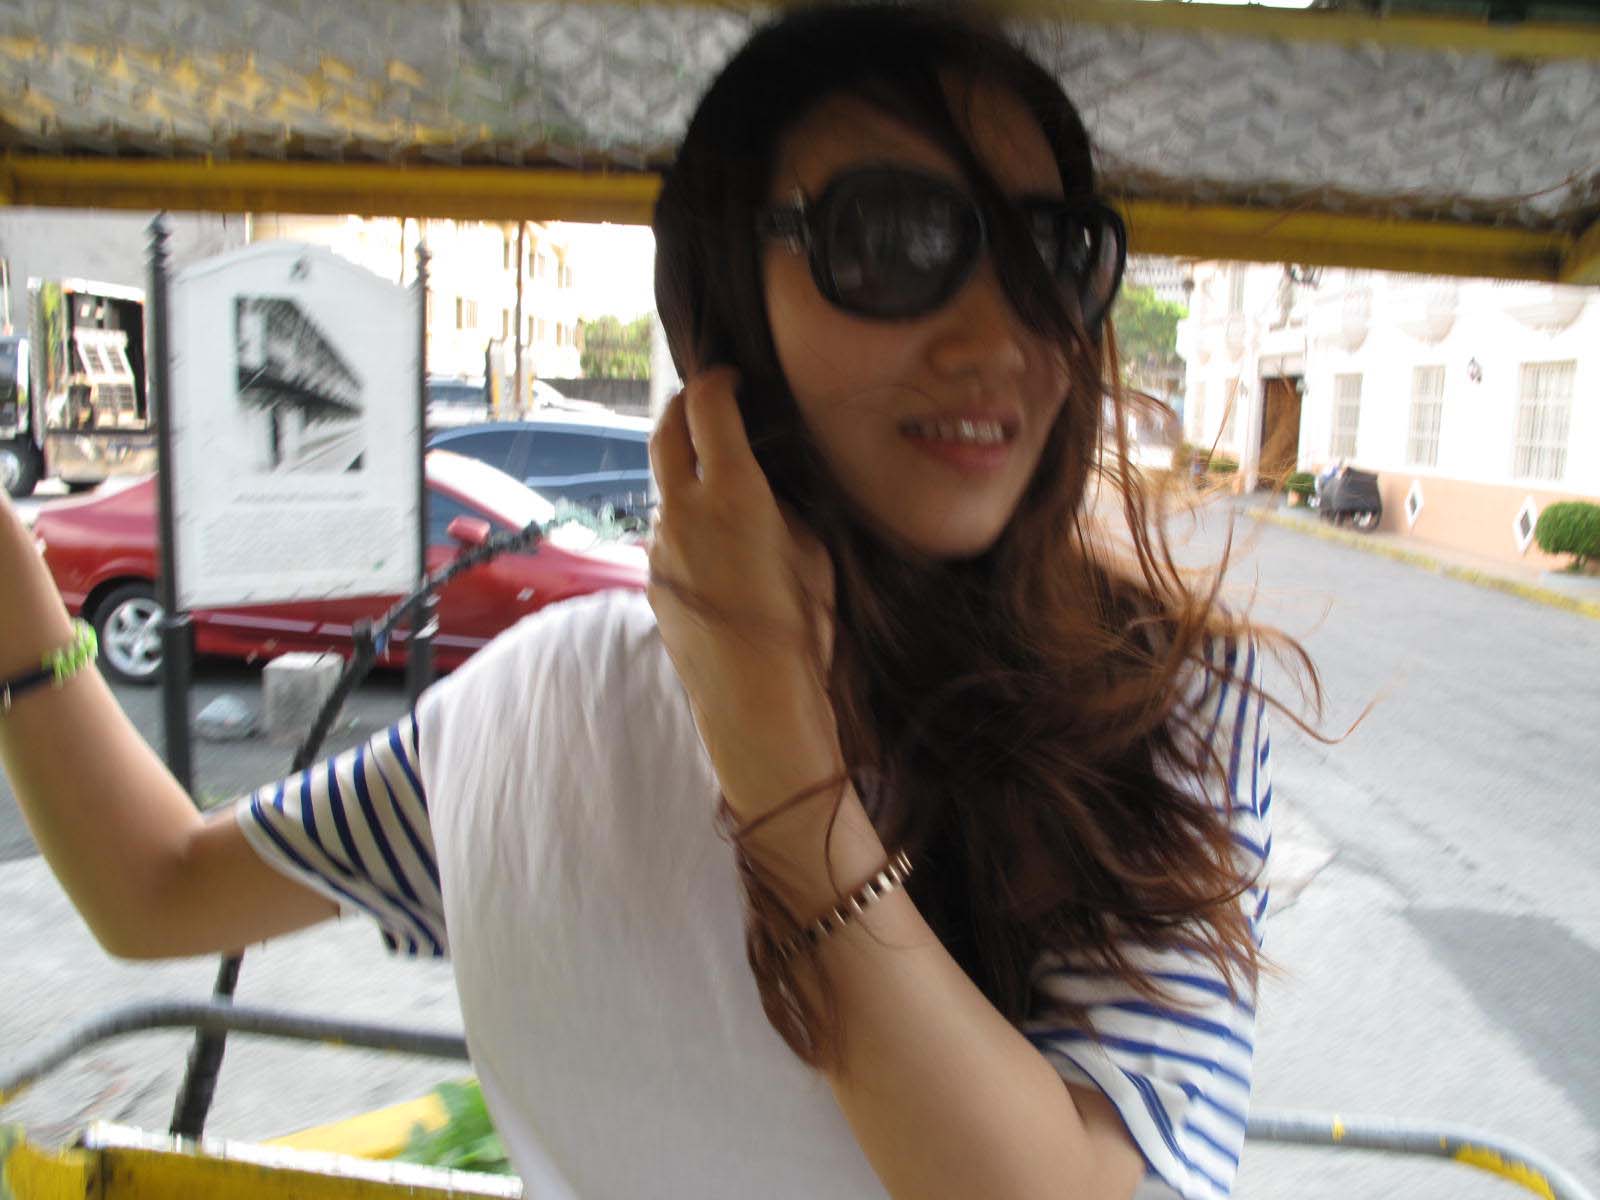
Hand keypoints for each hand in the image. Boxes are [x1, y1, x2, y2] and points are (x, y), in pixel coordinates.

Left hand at [647, 367, 840, 819]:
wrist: (755, 703)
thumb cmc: (800, 629)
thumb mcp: (811, 553)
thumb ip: (779, 509)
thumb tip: (761, 493)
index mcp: (731, 491)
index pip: (708, 407)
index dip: (718, 383)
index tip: (732, 381)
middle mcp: (683, 509)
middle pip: (664, 431)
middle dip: (682, 407)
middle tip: (704, 402)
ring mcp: (660, 546)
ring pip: (665, 489)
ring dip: (688, 477)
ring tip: (724, 493)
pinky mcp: (652, 581)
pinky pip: (667, 536)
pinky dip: (687, 527)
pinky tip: (719, 553)